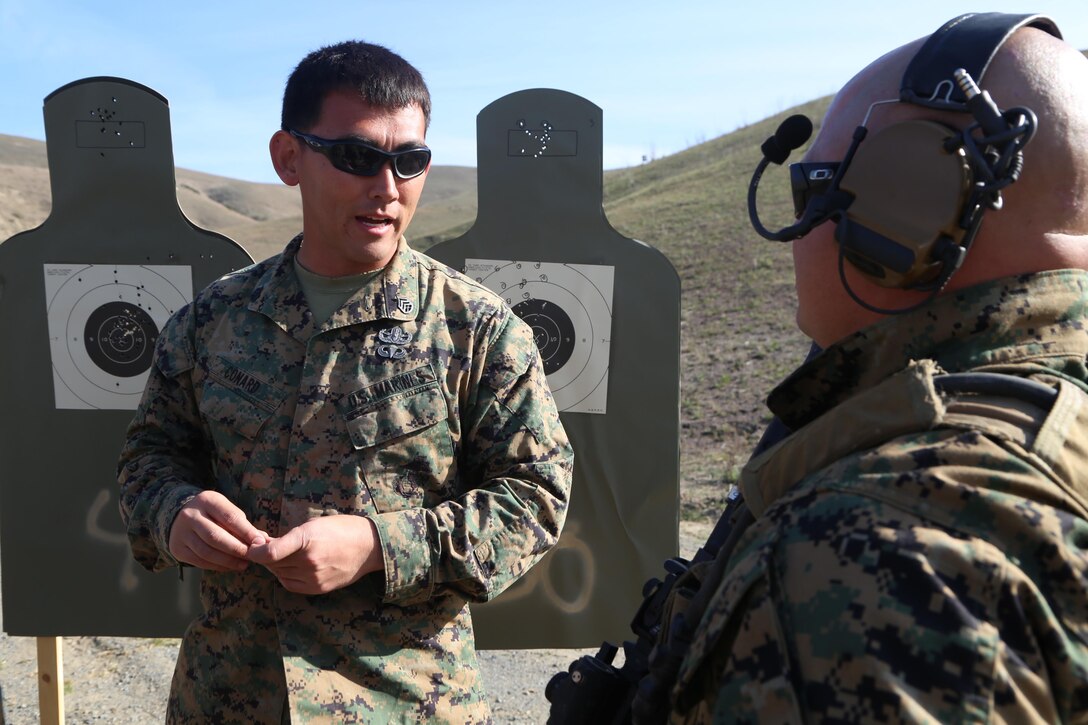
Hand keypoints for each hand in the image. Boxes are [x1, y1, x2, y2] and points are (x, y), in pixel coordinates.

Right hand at [169, 491, 268, 571]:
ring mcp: (181, 532)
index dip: (246, 532)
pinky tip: (229, 566)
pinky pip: (199, 561)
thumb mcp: (226, 510)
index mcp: (207, 500)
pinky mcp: (177, 548)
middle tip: (253, 557)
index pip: (229, 517)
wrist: (180, 516)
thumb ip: (243, 524)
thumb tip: (264, 541)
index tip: (260, 542)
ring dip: (228, 561)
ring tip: (244, 564)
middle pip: (216, 536)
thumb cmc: (213, 514)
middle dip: (237, 549)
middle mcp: (191, 515)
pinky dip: (217, 566)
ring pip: (206, 551)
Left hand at [246, 515, 383, 594]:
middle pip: (271, 564)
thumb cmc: (341, 528)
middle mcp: (308, 560)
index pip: (270, 553)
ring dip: (276, 565)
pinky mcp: (318, 588)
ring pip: (279, 574)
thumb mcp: (313, 524)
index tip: (253, 546)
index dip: (255, 551)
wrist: (369, 547)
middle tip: (268, 545)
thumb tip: (261, 545)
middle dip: (265, 555)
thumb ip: (288, 537)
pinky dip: (286, 575)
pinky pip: (290, 584)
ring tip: (285, 554)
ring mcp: (313, 577)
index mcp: (306, 538)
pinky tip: (293, 566)